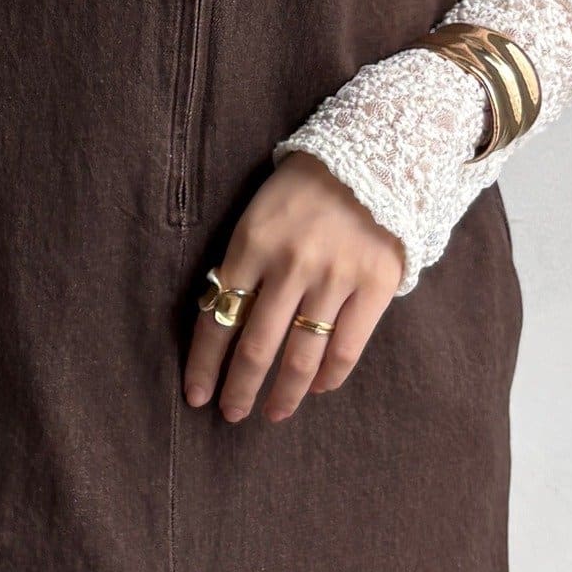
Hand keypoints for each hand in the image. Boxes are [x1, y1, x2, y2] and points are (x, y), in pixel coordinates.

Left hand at [183, 151, 405, 423]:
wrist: (374, 157)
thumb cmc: (304, 189)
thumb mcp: (258, 216)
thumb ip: (242, 266)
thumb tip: (223, 323)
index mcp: (251, 245)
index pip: (218, 317)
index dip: (204, 364)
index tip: (197, 394)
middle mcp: (290, 265)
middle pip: (256, 347)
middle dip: (239, 388)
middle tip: (231, 414)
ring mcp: (335, 278)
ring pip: (301, 356)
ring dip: (283, 394)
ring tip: (272, 412)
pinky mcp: (374, 285)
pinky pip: (347, 346)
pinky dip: (329, 375)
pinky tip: (317, 388)